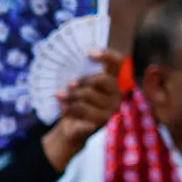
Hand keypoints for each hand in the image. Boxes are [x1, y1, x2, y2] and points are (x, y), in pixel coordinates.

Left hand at [41, 49, 122, 170]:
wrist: (72, 128)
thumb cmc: (77, 101)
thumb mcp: (80, 85)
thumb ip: (84, 72)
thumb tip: (80, 59)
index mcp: (116, 80)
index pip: (120, 63)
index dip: (107, 56)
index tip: (89, 53)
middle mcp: (119, 93)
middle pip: (100, 79)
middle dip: (81, 81)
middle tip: (69, 84)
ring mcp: (113, 108)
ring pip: (88, 94)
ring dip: (70, 95)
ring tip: (61, 96)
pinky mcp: (103, 121)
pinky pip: (82, 108)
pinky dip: (69, 107)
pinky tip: (64, 107)